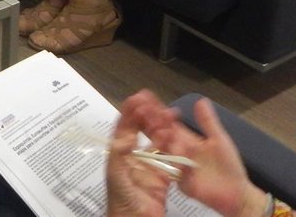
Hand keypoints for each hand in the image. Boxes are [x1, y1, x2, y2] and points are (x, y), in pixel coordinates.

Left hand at [106, 94, 175, 216]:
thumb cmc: (121, 199)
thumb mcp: (116, 174)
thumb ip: (119, 153)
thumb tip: (125, 134)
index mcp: (119, 154)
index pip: (125, 127)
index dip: (131, 111)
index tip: (140, 96)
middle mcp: (133, 157)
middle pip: (142, 132)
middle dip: (150, 117)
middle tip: (162, 105)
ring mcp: (149, 167)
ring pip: (158, 144)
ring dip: (164, 130)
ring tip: (172, 117)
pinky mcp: (163, 179)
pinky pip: (170, 161)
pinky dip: (174, 149)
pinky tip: (179, 139)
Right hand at [135, 93, 267, 216]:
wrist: (236, 194)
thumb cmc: (228, 166)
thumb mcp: (220, 141)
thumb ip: (208, 122)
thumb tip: (200, 99)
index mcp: (184, 138)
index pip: (167, 121)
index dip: (156, 110)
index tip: (145, 96)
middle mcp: (176, 149)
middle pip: (158, 133)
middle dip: (148, 120)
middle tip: (138, 107)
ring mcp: (174, 165)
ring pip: (161, 150)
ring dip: (156, 138)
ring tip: (153, 127)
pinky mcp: (177, 180)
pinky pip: (169, 170)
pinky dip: (167, 161)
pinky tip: (167, 153)